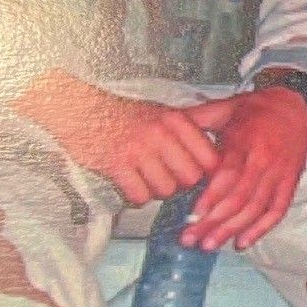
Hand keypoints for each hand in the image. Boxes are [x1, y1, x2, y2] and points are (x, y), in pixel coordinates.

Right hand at [16, 73, 220, 203]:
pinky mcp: (117, 165)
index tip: (194, 171)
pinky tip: (131, 185)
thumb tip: (226, 123)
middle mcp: (161, 134)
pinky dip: (136, 197)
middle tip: (167, 177)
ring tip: (146, 179)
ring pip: (166, 190)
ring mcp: (138, 150)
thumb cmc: (124, 114)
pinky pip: (139, 196)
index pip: (209, 158)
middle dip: (180, 183)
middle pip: (190, 178)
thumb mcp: (164, 110)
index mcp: (176, 120)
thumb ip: (195, 121)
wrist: (81, 109)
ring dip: (157, 191)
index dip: (204, 171)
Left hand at [179, 87, 306, 251]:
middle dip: (215, 222)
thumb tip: (166, 122)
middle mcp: (265, 160)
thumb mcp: (226, 107)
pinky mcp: (290, 183)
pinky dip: (261, 229)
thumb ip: (198, 118)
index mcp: (246, 140)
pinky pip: (277, 211)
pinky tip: (242, 242)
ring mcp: (280, 174)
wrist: (297, 107)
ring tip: (209, 245)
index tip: (193, 215)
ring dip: (232, 230)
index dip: (211, 197)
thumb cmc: (257, 109)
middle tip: (192, 239)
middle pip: (240, 198)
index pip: (229, 174)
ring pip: (256, 209)